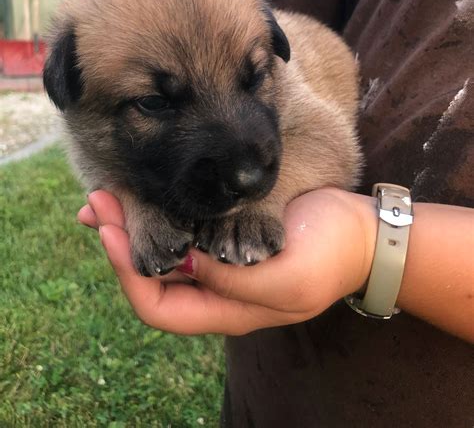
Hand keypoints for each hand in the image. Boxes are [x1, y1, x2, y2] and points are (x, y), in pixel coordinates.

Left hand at [78, 189, 376, 334]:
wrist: (363, 233)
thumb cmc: (329, 256)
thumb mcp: (282, 278)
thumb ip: (228, 278)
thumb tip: (175, 264)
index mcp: (225, 310)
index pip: (156, 305)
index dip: (125, 271)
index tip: (109, 229)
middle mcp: (215, 288)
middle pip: (152, 275)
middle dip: (120, 241)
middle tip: (97, 201)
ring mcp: (222, 258)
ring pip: (165, 249)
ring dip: (135, 224)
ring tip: (108, 195)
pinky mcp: (231, 230)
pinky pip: (185, 225)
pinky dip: (163, 209)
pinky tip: (150, 190)